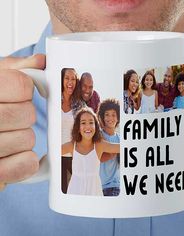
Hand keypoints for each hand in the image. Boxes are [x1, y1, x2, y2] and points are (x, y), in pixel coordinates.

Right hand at [0, 54, 45, 190]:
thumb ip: (16, 68)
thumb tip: (42, 62)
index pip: (21, 85)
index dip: (24, 90)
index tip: (17, 93)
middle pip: (26, 114)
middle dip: (24, 114)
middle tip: (9, 116)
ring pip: (27, 139)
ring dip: (22, 138)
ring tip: (4, 137)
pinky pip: (27, 164)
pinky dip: (25, 161)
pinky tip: (12, 156)